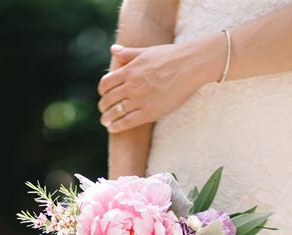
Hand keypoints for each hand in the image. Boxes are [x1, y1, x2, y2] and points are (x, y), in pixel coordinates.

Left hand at [98, 36, 223, 132]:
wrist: (189, 67)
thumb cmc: (170, 57)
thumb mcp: (146, 52)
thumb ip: (128, 54)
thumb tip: (113, 49)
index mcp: (129, 70)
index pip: (106, 83)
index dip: (102, 91)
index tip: (103, 96)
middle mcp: (131, 85)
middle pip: (108, 99)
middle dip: (103, 107)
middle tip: (103, 112)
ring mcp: (139, 100)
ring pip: (115, 112)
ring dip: (107, 119)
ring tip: (106, 122)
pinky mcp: (148, 112)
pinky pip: (127, 122)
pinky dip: (117, 127)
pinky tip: (113, 129)